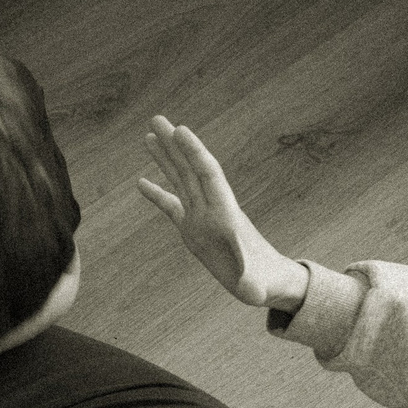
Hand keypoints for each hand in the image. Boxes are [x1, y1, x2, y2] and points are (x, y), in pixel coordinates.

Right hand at [136, 116, 310, 311]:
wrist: (268, 281)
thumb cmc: (262, 284)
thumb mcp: (255, 286)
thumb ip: (250, 284)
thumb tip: (250, 290)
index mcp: (224, 214)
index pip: (208, 175)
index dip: (195, 152)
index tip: (180, 130)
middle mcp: (211, 210)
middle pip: (191, 169)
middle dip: (175, 144)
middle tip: (157, 118)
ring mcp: (201, 218)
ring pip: (180, 181)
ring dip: (165, 158)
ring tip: (149, 135)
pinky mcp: (193, 231)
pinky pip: (171, 206)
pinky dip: (156, 194)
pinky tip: (140, 182)